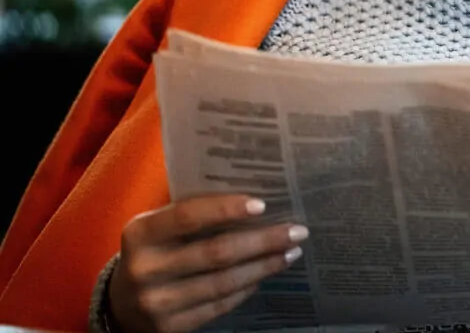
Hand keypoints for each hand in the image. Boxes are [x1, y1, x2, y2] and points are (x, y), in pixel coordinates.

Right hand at [108, 195, 307, 332]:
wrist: (121, 305)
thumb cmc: (154, 252)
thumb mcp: (158, 228)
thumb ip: (193, 213)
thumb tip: (256, 202)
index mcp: (140, 233)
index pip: (188, 216)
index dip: (227, 209)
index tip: (263, 205)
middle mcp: (145, 269)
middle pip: (216, 252)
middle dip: (263, 241)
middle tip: (296, 231)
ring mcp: (156, 302)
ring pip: (223, 282)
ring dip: (263, 266)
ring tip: (291, 253)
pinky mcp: (170, 328)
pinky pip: (219, 306)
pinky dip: (246, 289)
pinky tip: (264, 276)